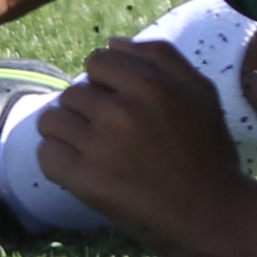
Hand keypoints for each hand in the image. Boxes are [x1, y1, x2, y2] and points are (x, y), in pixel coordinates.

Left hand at [31, 42, 240, 229]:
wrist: (210, 213)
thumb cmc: (208, 151)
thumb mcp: (200, 91)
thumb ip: (160, 55)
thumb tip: (112, 43)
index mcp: (150, 85)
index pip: (97, 61)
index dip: (106, 82)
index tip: (121, 104)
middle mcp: (121, 112)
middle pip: (73, 92)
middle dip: (87, 110)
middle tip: (112, 135)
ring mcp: (100, 147)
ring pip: (52, 120)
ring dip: (67, 132)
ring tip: (92, 150)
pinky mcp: (85, 181)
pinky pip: (46, 155)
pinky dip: (57, 160)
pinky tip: (80, 168)